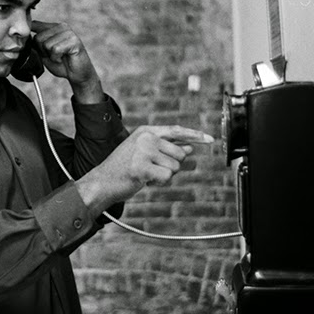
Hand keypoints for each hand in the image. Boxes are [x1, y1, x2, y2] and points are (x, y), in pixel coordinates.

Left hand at [31, 20, 102, 102]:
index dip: (34, 40)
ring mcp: (68, 32)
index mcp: (53, 27)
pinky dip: (56, 58)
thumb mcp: (44, 52)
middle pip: (38, 37)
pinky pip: (55, 49)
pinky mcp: (74, 41)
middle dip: (43, 51)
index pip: (34, 25)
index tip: (42, 50)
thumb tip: (25, 36)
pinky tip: (63, 59)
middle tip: (54, 55)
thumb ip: (36, 43)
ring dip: (51, 56)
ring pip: (47, 44)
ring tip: (59, 57)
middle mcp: (61, 26)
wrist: (77, 74)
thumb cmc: (61, 63)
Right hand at [75, 125, 213, 215]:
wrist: (102, 181)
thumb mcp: (145, 153)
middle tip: (153, 169)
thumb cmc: (124, 169)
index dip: (194, 135)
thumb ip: (167, 149)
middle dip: (172, 166)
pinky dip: (160, 182)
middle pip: (180, 154)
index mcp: (146, 131)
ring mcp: (143, 151)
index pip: (176, 130)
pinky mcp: (142, 166)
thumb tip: (190, 148)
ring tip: (146, 174)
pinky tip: (145, 180)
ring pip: (175, 167)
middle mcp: (146, 137)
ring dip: (165, 175)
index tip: (210, 139)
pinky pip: (167, 176)